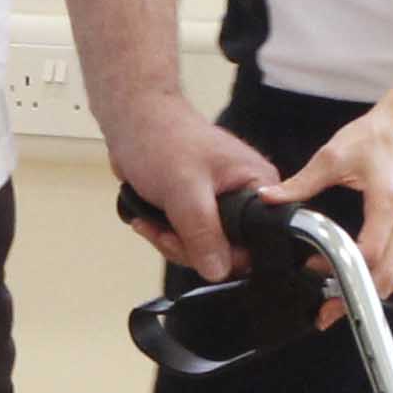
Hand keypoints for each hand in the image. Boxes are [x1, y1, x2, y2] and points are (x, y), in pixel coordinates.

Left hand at [106, 97, 280, 281]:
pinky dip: (167, 235)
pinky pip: (190, 238)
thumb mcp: (185, 190)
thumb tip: (217, 271)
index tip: (195, 248)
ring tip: (151, 222)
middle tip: (164, 232)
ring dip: (173, 242)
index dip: (227, 254)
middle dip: (190, 248)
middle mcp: (246, 196)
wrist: (132, 121)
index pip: (259, 241)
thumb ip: (203, 233)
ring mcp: (223, 204)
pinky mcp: (201, 208)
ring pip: (205, 248)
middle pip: (229, 251)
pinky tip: (148, 220)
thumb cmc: (162, 139)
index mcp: (258, 186)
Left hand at [278, 98, 392, 294]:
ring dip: (364, 294)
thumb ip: (301, 183)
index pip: (371, 252)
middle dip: (353, 298)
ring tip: (332, 303)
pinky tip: (351, 283)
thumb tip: (269, 198)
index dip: (342, 269)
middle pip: (384, 276)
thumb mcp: (333, 156)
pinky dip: (376, 282)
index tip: (316, 272)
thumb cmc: (377, 138)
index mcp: (388, 201)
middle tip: (322, 312)